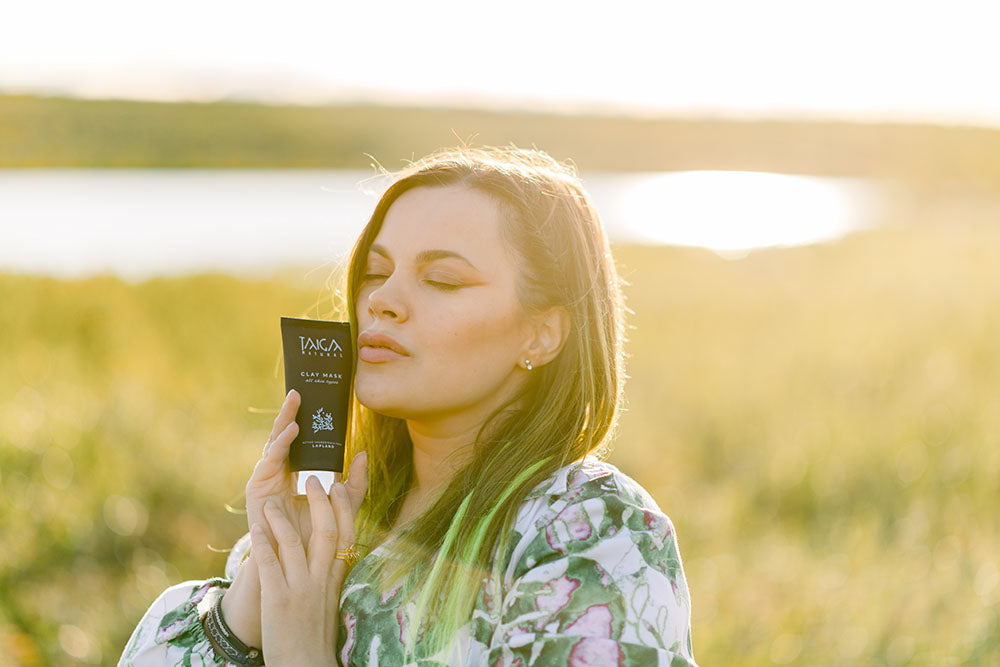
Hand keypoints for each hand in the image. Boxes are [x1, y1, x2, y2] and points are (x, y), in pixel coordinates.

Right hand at [222, 389, 367, 648]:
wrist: (294, 569)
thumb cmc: (315, 538)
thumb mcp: (342, 507)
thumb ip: (354, 484)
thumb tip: (363, 454)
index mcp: (297, 474)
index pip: (303, 442)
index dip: (308, 421)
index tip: (318, 398)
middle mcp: (280, 474)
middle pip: (286, 438)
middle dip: (292, 413)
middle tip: (301, 390)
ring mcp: (266, 481)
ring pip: (275, 445)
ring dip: (285, 422)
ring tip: (296, 403)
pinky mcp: (256, 491)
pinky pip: (268, 462)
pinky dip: (280, 446)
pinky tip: (292, 432)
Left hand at [250, 476, 358, 665]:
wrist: (306, 666)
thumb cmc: (317, 636)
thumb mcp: (331, 601)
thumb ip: (331, 576)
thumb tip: (333, 555)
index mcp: (337, 579)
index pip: (346, 534)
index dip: (343, 507)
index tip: (339, 486)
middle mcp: (322, 580)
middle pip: (327, 531)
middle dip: (320, 501)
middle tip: (312, 479)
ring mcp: (300, 588)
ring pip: (294, 543)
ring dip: (282, 519)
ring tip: (272, 502)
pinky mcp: (278, 600)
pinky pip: (270, 564)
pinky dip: (262, 543)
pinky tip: (255, 528)